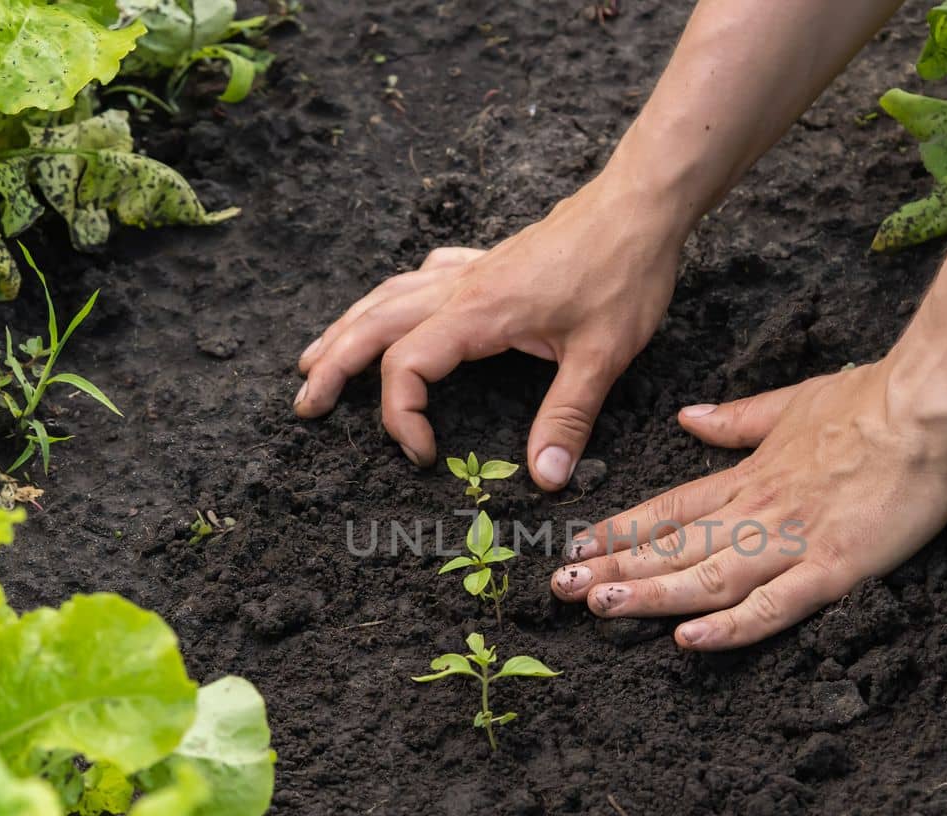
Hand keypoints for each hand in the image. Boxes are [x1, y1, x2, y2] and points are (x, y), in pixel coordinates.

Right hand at [293, 177, 682, 489]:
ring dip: (349, 327)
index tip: (423, 455)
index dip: (401, 417)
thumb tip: (544, 480)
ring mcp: (472, 270)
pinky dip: (396, 295)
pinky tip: (395, 304)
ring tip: (316, 357)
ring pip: (389, 295)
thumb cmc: (624, 272)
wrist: (641, 204)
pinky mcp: (491, 261)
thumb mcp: (602, 355)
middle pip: (374, 324)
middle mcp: (461, 287)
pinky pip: (424, 276)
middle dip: (334, 365)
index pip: (407, 366)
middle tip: (305, 403)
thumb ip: (568, 418)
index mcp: (478, 313)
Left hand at [548, 360, 946, 649]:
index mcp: (750, 475)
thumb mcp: (793, 402)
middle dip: (613, 568)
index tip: (577, 545)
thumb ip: (737, 420)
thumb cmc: (873, 400)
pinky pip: (773, 605)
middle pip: (674, 547)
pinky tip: (688, 639)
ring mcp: (794, 540)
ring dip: (649, 595)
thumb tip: (688, 418)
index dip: (621, 530)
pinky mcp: (835, 567)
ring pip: (707, 577)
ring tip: (598, 607)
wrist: (932, 405)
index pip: (670, 508)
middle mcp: (760, 510)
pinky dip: (729, 626)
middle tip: (560, 587)